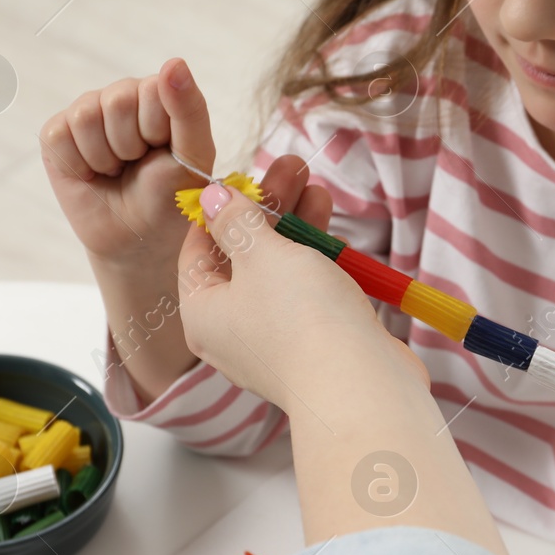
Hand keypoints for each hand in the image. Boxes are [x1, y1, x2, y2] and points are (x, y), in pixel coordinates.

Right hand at [39, 58, 216, 267]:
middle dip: (130, 145)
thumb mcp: (193, 156)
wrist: (138, 237)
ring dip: (105, 157)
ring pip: (85, 116)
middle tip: (138, 164)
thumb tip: (174, 62)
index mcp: (160, 93)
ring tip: (117, 170)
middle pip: (117, 101)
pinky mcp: (56, 134)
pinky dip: (78, 166)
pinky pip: (59, 137)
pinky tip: (91, 174)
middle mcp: (122, 95)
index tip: (164, 151)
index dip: (158, 130)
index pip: (154, 88)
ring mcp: (87, 112)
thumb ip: (189, 109)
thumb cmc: (171, 195)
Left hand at [174, 182, 425, 414]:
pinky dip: (318, 263)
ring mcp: (276, 342)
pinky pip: (308, 295)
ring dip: (298, 229)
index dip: (219, 211)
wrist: (358, 383)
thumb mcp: (261, 254)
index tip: (241, 179)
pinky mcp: (315, 346)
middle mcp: (233, 333)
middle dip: (269, 211)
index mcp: (202, 314)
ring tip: (317, 187)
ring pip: (280, 274)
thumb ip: (237, 222)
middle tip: (290, 170)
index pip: (196, 253)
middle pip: (243, 259)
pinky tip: (333, 232)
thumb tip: (213, 198)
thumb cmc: (298, 318)